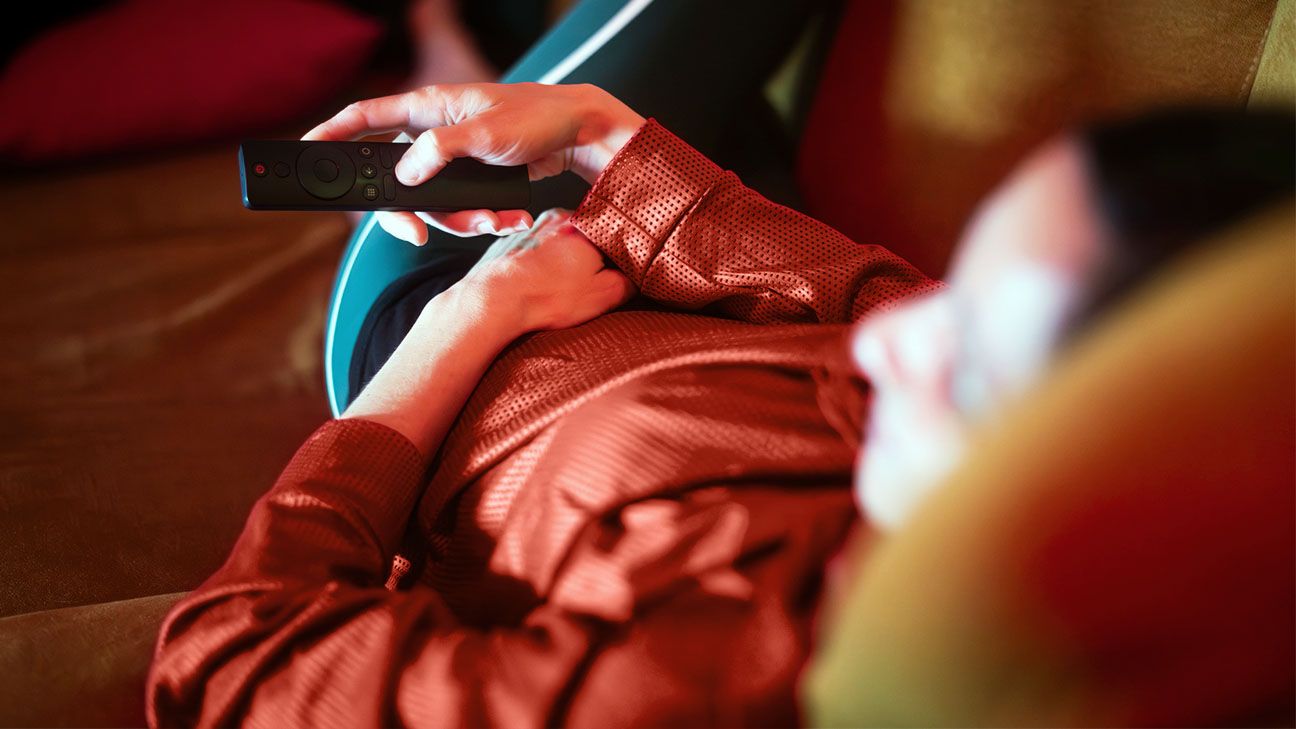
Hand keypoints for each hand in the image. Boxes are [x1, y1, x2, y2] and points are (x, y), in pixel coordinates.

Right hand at [303, 82, 645, 244]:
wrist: (578, 135)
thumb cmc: (535, 118)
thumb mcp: (485, 133)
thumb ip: (439, 151)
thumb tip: (403, 175)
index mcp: (427, 108)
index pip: (366, 117)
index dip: (333, 133)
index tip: (306, 150)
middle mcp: (433, 134)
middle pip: (394, 181)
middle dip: (408, 213)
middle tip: (414, 233)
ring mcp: (451, 161)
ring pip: (431, 204)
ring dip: (459, 221)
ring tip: (495, 222)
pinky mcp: (472, 181)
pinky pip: (461, 210)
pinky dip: (482, 220)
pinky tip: (508, 220)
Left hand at [456, 209, 635, 334]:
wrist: (492, 302)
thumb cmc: (543, 297)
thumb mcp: (603, 296)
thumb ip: (628, 283)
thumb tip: (637, 277)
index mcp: (584, 227)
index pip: (614, 233)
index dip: (620, 255)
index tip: (620, 271)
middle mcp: (557, 219)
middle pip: (585, 237)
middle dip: (590, 259)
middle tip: (588, 285)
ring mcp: (531, 229)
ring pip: (558, 244)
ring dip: (562, 263)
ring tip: (559, 289)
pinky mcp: (510, 243)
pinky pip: (534, 252)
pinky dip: (538, 266)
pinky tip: (538, 286)